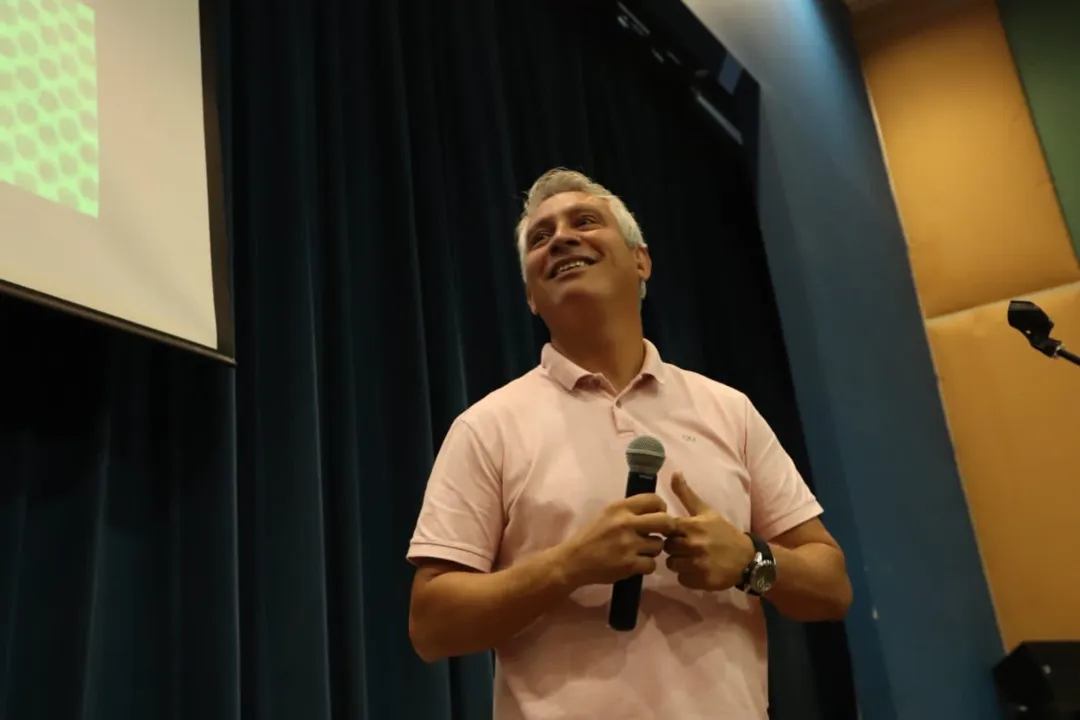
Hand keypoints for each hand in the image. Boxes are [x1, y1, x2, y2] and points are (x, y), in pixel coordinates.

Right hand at [561, 494, 677, 587]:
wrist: (574, 560)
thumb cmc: (593, 536)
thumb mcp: (608, 515)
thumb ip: (630, 511)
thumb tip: (657, 510)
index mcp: (619, 507)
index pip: (653, 500)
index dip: (661, 508)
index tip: (658, 515)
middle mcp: (625, 523)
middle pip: (665, 521)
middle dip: (667, 528)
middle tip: (660, 533)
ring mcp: (628, 545)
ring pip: (659, 545)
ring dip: (653, 549)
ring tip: (641, 550)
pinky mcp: (629, 564)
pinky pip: (652, 564)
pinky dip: (646, 565)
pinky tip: (636, 563)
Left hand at [664, 472, 754, 590]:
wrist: (747, 558)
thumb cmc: (723, 532)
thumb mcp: (706, 511)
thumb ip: (686, 494)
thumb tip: (674, 472)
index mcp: (692, 526)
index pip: (665, 528)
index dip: (669, 531)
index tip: (678, 532)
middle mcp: (694, 545)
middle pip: (667, 547)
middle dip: (675, 547)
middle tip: (687, 546)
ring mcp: (698, 564)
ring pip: (672, 564)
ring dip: (679, 562)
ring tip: (692, 558)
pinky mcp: (701, 581)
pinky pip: (682, 579)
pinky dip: (687, 576)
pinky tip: (698, 570)